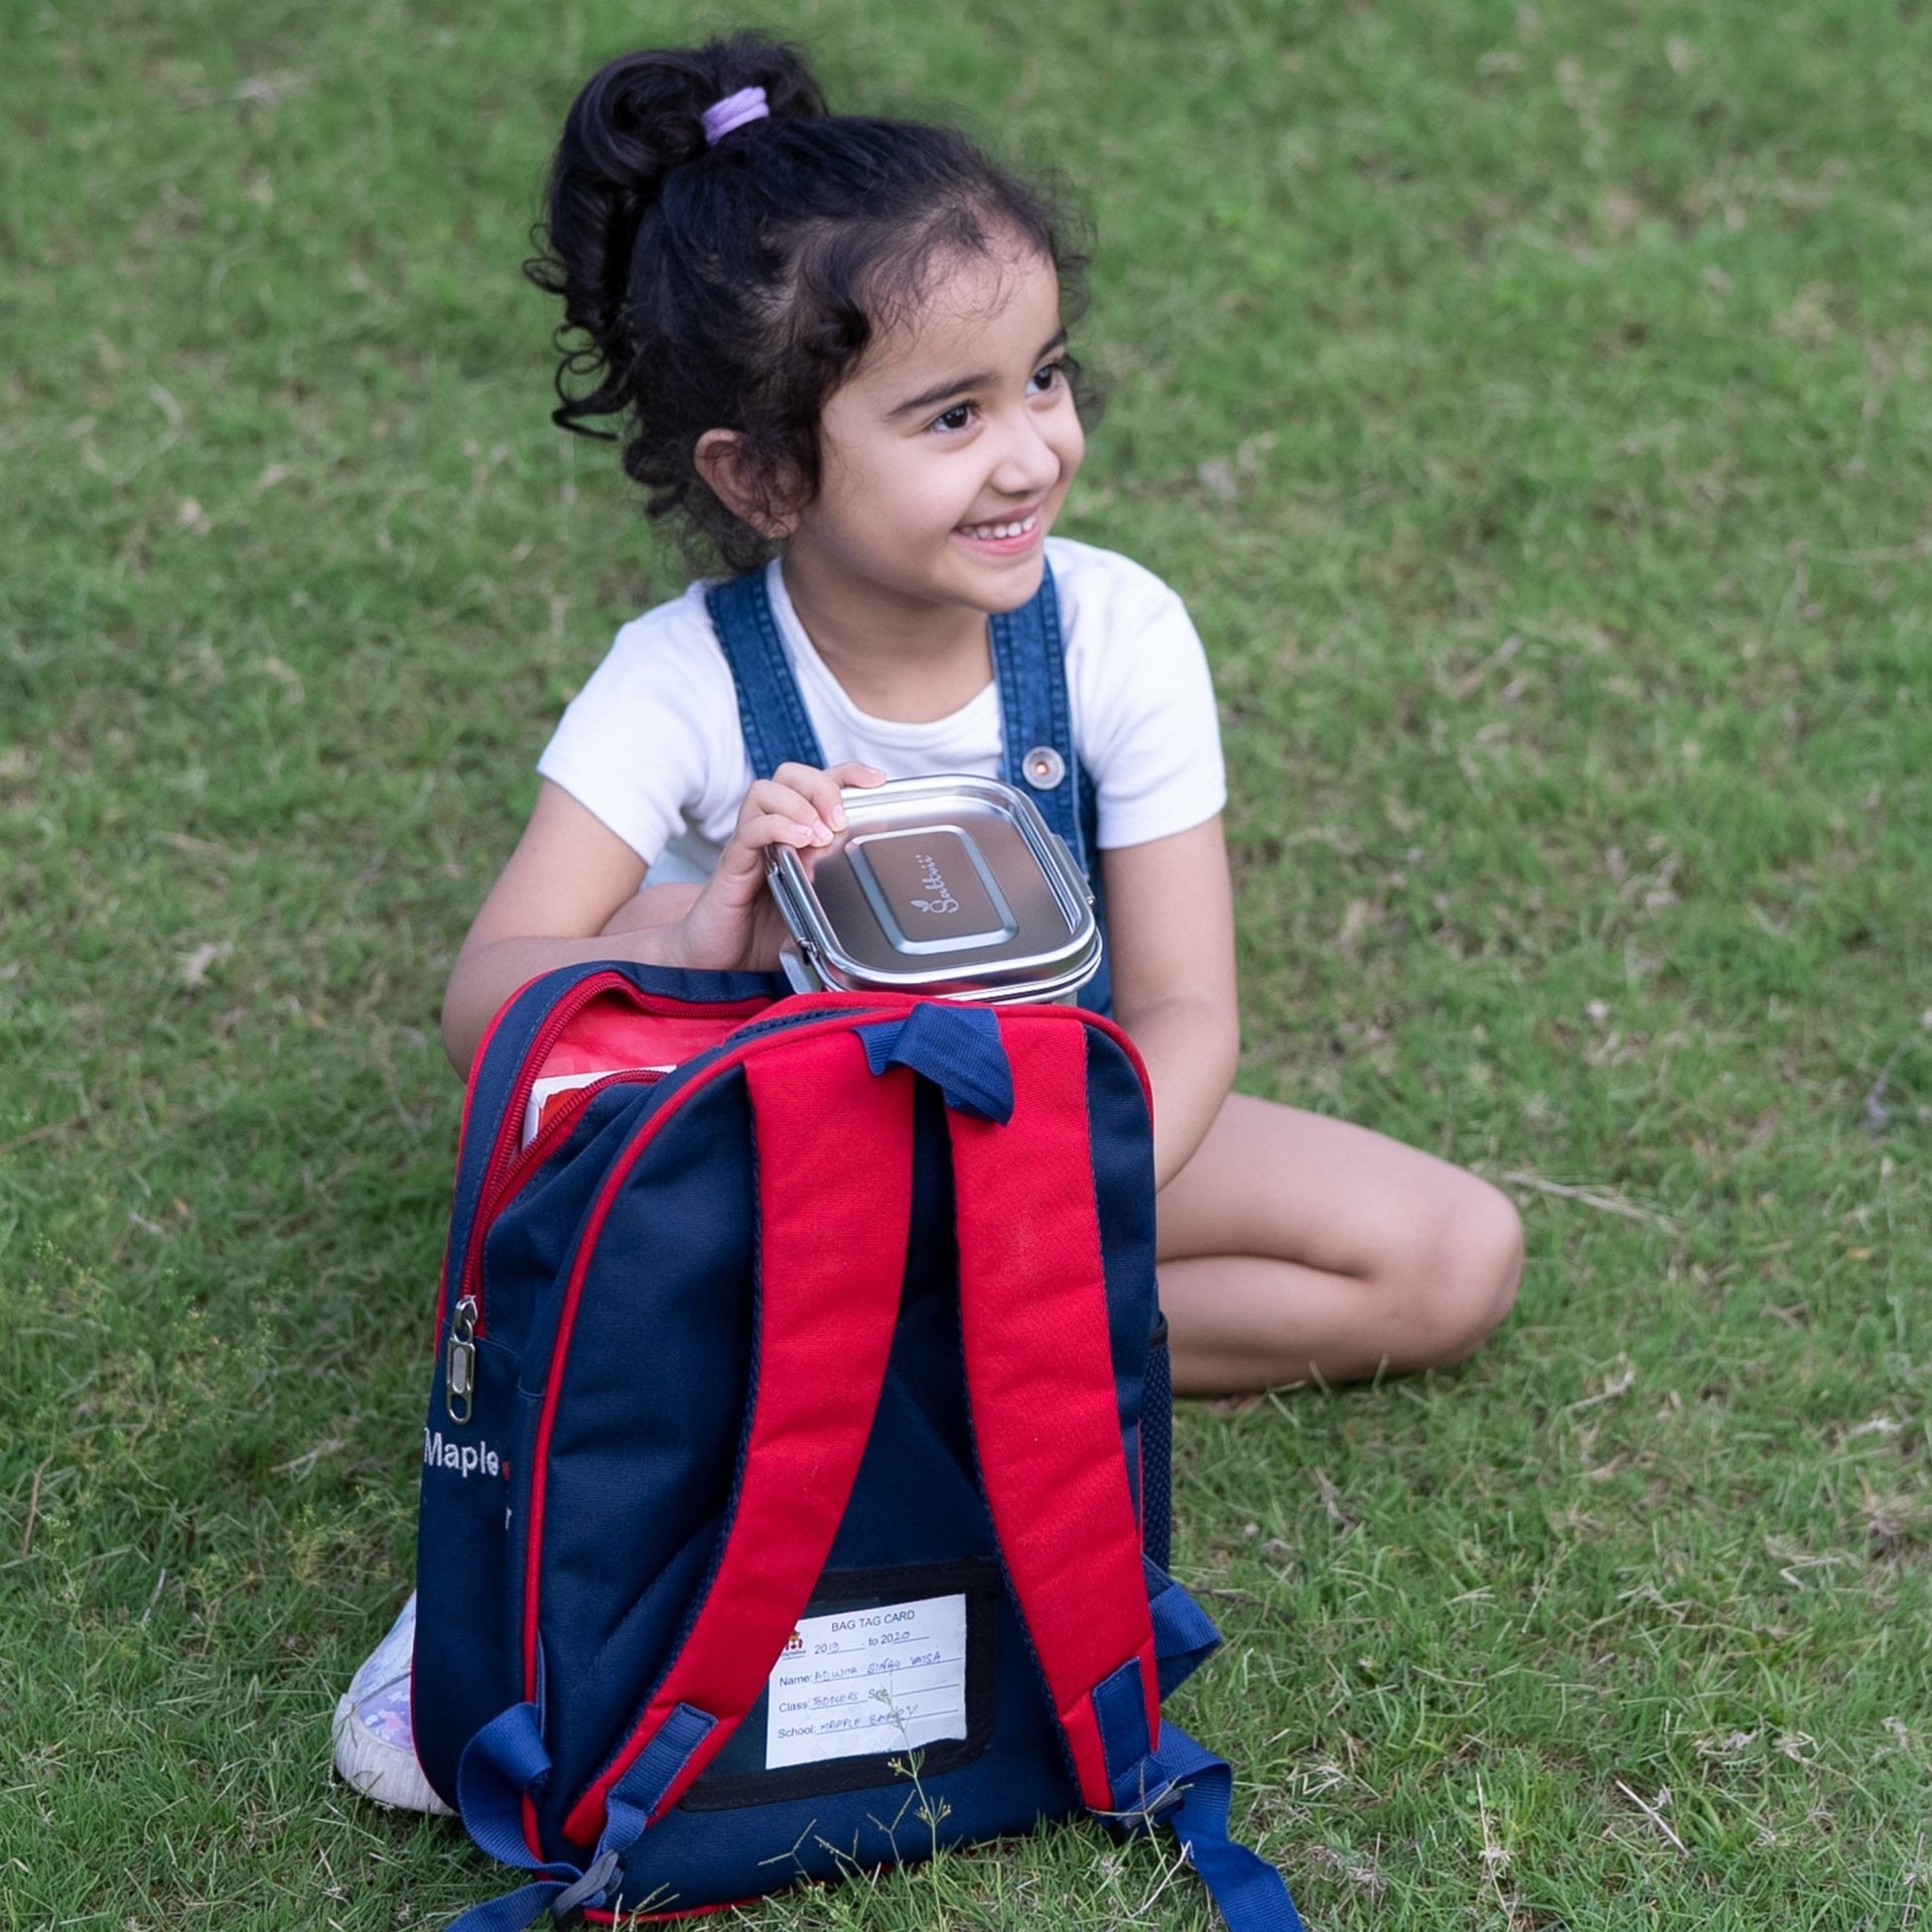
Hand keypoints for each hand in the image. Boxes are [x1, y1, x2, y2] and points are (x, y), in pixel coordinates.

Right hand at [664, 760, 885, 971]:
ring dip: (800, 805)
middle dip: (822, 786)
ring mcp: (748, 844)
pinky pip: (750, 830)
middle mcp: (768, 830)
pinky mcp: (732, 865)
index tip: (876, 780)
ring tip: (819, 835)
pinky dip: (778, 827)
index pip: (816, 784)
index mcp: (792, 834)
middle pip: (790, 775)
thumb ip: (839, 895)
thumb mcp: (816, 911)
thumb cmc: (764, 933)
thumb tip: (872, 892)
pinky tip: (799, 843)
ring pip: (765, 791)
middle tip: (839, 820)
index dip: (847, 773)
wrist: (717, 958)